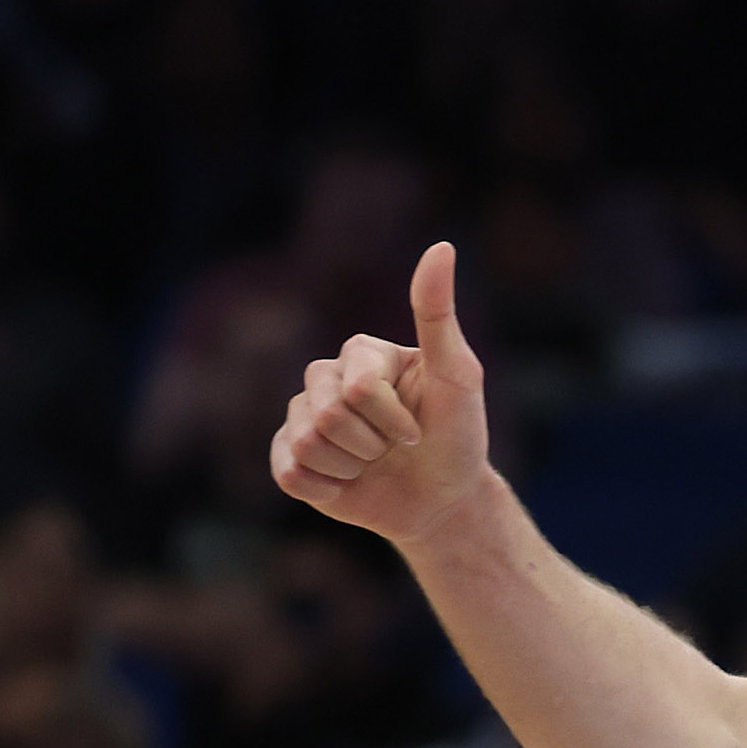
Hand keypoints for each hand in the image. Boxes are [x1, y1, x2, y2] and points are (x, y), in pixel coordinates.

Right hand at [269, 243, 494, 545]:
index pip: (357, 388)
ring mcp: (301, 418)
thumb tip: (441, 246)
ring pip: (309, 444)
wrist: (444, 501)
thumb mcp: (458, 377)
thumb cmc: (456, 437)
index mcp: (359, 353)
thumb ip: (438, 315)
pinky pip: (291, 474)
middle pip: (329, 415)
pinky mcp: (288, 459)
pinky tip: (350, 483)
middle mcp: (323, 378)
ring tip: (375, 464)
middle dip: (375, 444)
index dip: (395, 420)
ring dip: (354, 467)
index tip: (421, 429)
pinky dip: (330, 489)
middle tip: (398, 449)